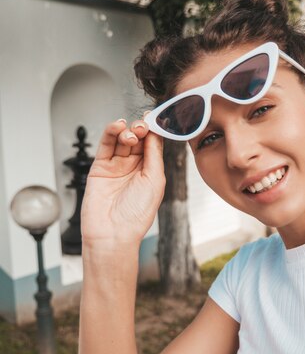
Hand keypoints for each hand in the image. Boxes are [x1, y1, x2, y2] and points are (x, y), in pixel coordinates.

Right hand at [81, 116, 164, 246]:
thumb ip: (154, 156)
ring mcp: (116, 167)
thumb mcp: (155, 181)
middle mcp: (134, 168)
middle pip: (138, 140)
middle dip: (141, 130)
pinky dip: (111, 133)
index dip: (154, 132)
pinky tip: (117, 126)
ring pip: (121, 140)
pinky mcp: (99, 167)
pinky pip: (105, 146)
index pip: (153, 146)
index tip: (156, 119)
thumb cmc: (137, 214)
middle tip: (143, 126)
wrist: (112, 233)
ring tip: (131, 131)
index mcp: (150, 172)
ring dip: (127, 131)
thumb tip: (155, 134)